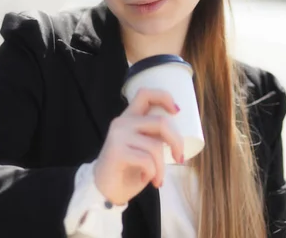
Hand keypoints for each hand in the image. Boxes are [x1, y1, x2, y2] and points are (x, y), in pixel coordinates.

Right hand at [92, 88, 183, 204]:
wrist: (105, 191)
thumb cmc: (130, 169)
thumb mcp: (144, 146)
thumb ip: (154, 135)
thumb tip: (179, 134)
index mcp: (130, 117)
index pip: (145, 94)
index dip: (165, 97)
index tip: (177, 111)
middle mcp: (122, 122)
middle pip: (161, 122)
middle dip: (177, 142)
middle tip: (180, 159)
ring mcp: (118, 136)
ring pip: (155, 146)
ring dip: (162, 167)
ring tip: (158, 179)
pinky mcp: (116, 151)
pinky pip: (147, 160)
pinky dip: (153, 173)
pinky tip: (147, 179)